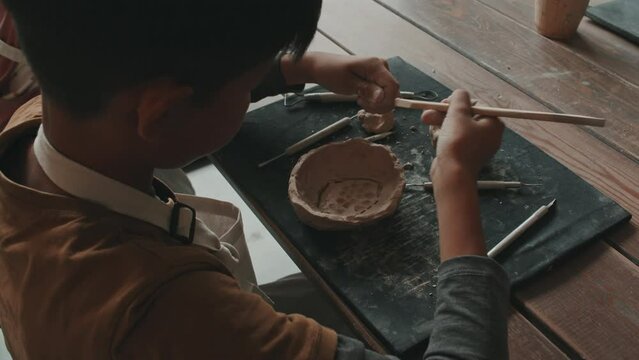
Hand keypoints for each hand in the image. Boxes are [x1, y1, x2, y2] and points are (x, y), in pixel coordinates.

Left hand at [281, 52, 399, 112]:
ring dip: (375, 103)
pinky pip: (382, 92)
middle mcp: (382, 66)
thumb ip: (366, 90)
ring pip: (388, 94)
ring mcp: (380, 71)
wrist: (322, 67)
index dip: (387, 101)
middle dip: (379, 104)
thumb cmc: (331, 73)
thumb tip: (382, 97)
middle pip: (393, 92)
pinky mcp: (376, 77)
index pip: (393, 86)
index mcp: (376, 65)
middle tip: (361, 103)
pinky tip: (361, 97)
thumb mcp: (348, 84)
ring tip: (359, 99)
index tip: (371, 107)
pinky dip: (373, 99)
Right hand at [421, 90, 503, 179]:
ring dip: (440, 125)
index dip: (457, 103)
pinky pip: (454, 141)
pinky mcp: (465, 156)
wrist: (451, 174)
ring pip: (456, 129)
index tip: (443, 104)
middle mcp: (488, 135)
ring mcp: (477, 148)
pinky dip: (443, 138)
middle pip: (464, 117)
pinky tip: (434, 139)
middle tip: (428, 114)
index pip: (476, 105)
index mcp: (493, 124)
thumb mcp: (458, 113)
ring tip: (428, 126)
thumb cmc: (458, 142)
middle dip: (444, 115)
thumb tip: (459, 94)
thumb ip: (459, 98)